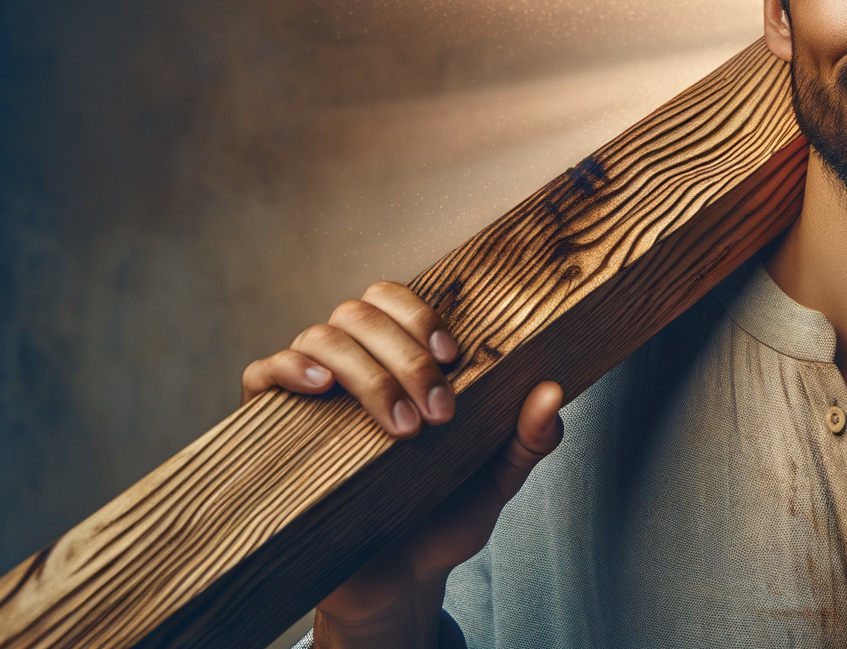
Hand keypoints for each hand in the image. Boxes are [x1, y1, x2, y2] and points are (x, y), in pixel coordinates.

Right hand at [242, 281, 563, 646]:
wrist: (396, 580)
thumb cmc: (444, 517)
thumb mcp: (497, 478)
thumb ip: (529, 438)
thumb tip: (551, 392)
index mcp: (402, 359)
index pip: (398, 299)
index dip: (421, 314)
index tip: (454, 356)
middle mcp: (355, 363)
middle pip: (361, 312)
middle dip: (404, 356)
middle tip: (438, 414)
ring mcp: (312, 391)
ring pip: (321, 336)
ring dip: (365, 372)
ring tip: (401, 427)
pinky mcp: (273, 425)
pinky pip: (261, 373)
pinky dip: (288, 368)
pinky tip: (320, 389)